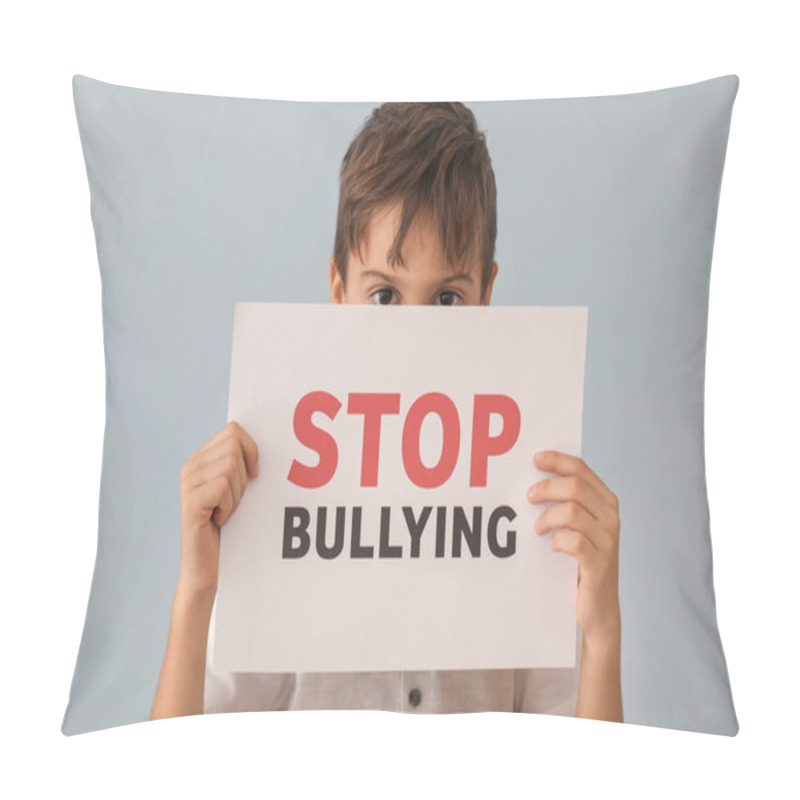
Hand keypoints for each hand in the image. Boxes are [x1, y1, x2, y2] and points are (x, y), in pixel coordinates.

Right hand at [179, 420, 259, 594]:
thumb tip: (270, 439)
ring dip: (237, 494)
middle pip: (234, 446)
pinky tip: (220, 519)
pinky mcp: (190, 501)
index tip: (254, 474)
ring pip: (230, 467)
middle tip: (234, 500)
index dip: (251, 449)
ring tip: (225, 511)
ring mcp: (188, 483)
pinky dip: (229, 505)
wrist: (207, 565)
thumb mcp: (236, 489)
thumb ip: (241, 464)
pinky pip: (222, 486)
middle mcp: (191, 466)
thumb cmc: (228, 527)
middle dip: (243, 475)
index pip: (233, 430)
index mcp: (202, 458)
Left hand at [528, 450, 620, 644]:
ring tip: (537, 528)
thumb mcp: (578, 527)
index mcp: (605, 502)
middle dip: (547, 488)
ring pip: (573, 512)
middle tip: (529, 497)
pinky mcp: (599, 565)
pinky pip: (574, 542)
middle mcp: (611, 518)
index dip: (557, 460)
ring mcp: (607, 541)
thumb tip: (533, 480)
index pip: (582, 469)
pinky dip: (558, 540)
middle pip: (575, 487)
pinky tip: (552, 546)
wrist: (598, 608)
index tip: (535, 459)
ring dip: (547, 517)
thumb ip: (566, 502)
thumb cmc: (581, 562)